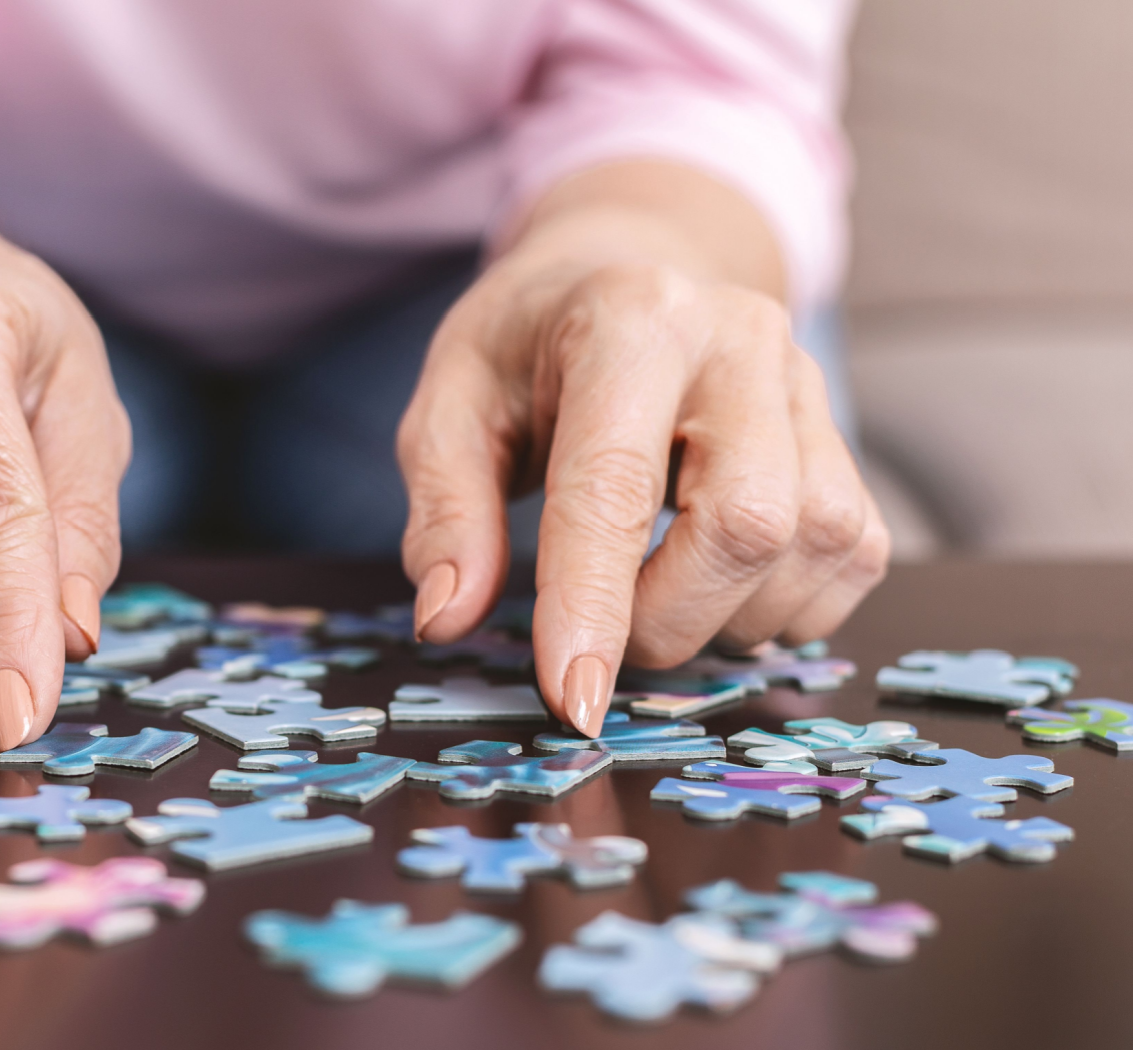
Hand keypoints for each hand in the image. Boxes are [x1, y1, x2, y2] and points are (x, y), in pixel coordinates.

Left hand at [397, 167, 888, 736]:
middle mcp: (738, 340)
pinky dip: (787, 606)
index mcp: (629, 320)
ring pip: (814, 544)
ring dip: (730, 617)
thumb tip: (448, 619)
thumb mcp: (448, 405)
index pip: (616, 484)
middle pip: (746, 521)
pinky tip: (718, 587)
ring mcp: (806, 384)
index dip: (593, 604)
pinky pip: (853, 553)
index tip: (572, 700)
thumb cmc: (526, 347)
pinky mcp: (843, 434)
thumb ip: (444, 510)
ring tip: (657, 597)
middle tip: (604, 632)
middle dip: (668, 619)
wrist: (624, 267)